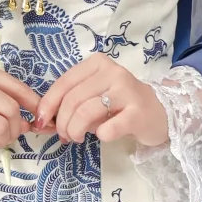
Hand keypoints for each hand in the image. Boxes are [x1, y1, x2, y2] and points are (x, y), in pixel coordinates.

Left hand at [33, 51, 168, 149]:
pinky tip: (103, 136)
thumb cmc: (121, 105)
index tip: (41, 122)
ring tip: (77, 138)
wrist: (160, 114)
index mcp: (98, 64)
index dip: (47, 105)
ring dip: (75, 130)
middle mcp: (113, 72)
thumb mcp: (94, 96)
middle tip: (64, 135)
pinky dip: (100, 136)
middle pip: (72, 100)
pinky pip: (108, 128)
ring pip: (86, 112)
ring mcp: (127, 91)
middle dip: (61, 122)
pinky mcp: (138, 113)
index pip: (64, 83)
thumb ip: (70, 102)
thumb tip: (43, 120)